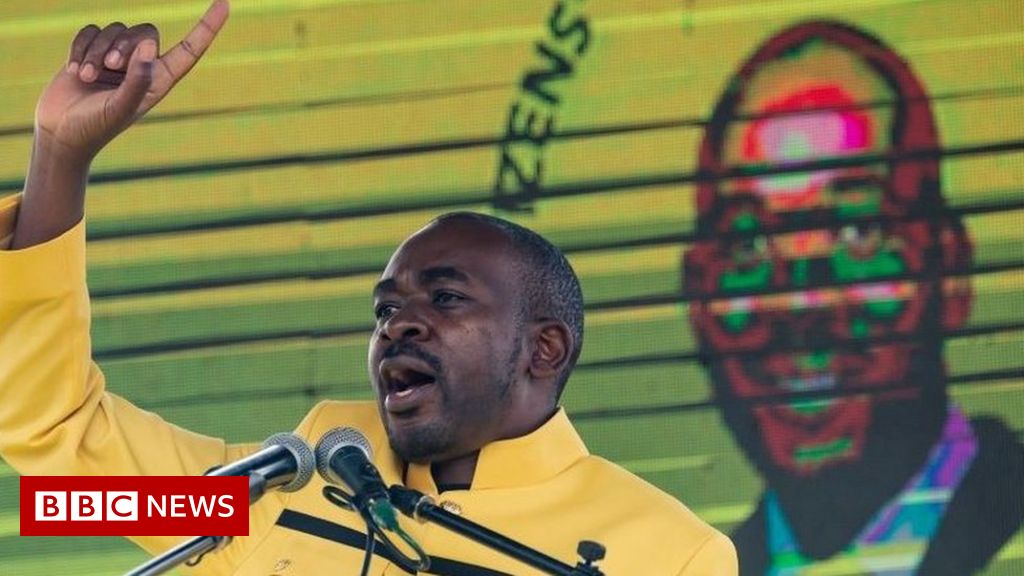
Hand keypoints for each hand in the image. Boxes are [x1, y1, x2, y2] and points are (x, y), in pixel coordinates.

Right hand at [10, 0, 229, 249]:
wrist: (61, 134)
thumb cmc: (95, 127)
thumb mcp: (120, 107)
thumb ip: (138, 79)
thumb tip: (148, 48)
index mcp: (160, 81)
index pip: (190, 49)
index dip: (208, 27)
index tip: (224, 3)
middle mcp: (142, 67)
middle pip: (145, 32)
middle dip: (124, 46)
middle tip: (110, 69)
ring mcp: (117, 59)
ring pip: (115, 29)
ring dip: (98, 51)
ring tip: (87, 77)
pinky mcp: (91, 52)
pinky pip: (91, 30)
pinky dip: (81, 47)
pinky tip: (74, 70)